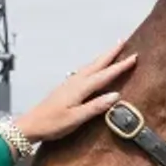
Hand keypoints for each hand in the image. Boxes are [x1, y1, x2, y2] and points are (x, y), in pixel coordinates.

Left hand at [16, 44, 136, 143]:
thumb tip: (116, 95)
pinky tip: (93, 68)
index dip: (120, 66)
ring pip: (90, 66)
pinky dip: (93, 66)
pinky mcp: (65, 88)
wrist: (31, 124)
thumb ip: (96, 107)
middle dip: (111, 53)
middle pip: (97, 64)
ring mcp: (69, 83)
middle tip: (123, 40)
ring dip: (102, 57)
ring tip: (112, 51)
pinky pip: (83, 71)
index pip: (105, 75)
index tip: (134, 56)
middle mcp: (76, 82)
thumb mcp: (76, 118)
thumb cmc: (53, 124)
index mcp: (81, 88)